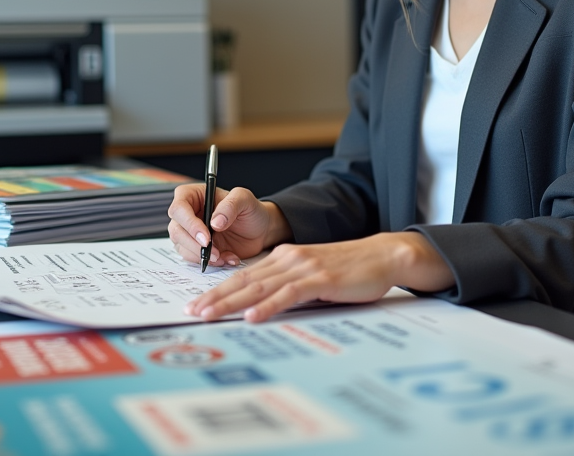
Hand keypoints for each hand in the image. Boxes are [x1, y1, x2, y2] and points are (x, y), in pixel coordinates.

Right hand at [167, 183, 289, 267]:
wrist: (260, 230)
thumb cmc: (250, 210)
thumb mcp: (245, 200)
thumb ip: (231, 206)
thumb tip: (214, 222)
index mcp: (194, 195)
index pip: (179, 208)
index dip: (189, 224)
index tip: (206, 238)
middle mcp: (188, 213)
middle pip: (176, 230)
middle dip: (194, 245)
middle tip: (215, 252)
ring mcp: (190, 232)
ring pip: (182, 247)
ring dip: (202, 256)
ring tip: (224, 256)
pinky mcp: (196, 248)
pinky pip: (194, 259)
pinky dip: (210, 262)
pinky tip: (228, 258)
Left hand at [184, 231, 454, 322]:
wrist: (382, 256)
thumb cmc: (349, 271)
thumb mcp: (312, 275)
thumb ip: (289, 286)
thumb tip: (263, 306)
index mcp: (284, 257)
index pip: (244, 276)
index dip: (219, 290)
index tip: (198, 304)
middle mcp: (288, 259)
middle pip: (244, 280)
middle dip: (215, 297)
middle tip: (191, 312)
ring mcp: (303, 268)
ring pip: (259, 287)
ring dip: (231, 302)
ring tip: (209, 315)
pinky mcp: (320, 280)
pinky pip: (288, 295)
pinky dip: (267, 306)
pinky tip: (251, 317)